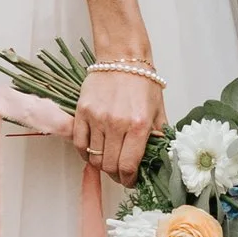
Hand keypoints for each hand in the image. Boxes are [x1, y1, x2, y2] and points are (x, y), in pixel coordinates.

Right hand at [72, 60, 158, 184]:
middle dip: (116, 175)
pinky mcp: (82, 111)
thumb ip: (158, 137)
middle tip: (120, 172)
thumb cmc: (143, 83)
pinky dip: (85, 153)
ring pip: (94, 157)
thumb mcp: (158, 111)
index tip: (130, 180)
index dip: (129, 180)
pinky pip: (79, 143)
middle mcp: (116, 124)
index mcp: (138, 126)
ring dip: (101, 165)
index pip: (128, 166)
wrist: (123, 56)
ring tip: (108, 160)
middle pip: (110, 166)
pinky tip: (94, 151)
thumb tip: (158, 160)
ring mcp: (96, 118)